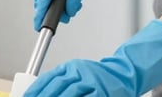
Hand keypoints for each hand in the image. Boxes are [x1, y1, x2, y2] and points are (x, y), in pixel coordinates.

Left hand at [24, 19, 161, 96]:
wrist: (125, 74)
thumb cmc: (99, 78)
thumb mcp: (77, 74)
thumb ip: (61, 82)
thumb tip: (39, 92)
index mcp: (71, 66)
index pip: (48, 78)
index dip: (36, 90)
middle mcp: (80, 72)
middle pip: (57, 87)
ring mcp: (92, 83)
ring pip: (69, 94)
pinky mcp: (102, 93)